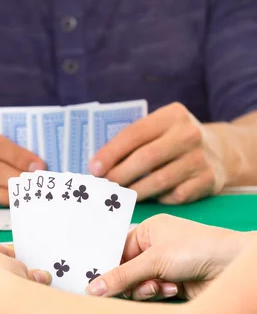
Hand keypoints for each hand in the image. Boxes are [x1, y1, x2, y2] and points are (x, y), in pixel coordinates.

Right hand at [87, 214, 249, 299]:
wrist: (230, 266)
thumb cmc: (197, 248)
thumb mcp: (154, 260)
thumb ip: (122, 275)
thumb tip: (93, 287)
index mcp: (148, 230)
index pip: (117, 247)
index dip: (106, 262)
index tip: (93, 279)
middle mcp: (154, 246)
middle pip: (125, 269)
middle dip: (128, 280)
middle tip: (128, 287)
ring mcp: (163, 266)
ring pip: (138, 284)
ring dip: (145, 289)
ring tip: (158, 286)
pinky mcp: (173, 284)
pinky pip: (152, 293)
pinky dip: (159, 294)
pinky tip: (172, 288)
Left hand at [89, 102, 227, 203]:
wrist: (220, 151)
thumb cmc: (174, 140)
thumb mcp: (160, 129)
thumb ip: (135, 141)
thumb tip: (99, 165)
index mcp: (172, 115)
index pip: (135, 133)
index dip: (112, 152)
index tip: (94, 168)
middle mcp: (189, 133)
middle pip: (147, 157)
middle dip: (120, 174)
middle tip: (104, 186)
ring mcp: (201, 157)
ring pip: (160, 180)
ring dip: (136, 191)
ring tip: (120, 196)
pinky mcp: (209, 180)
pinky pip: (177, 195)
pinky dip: (160, 199)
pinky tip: (150, 198)